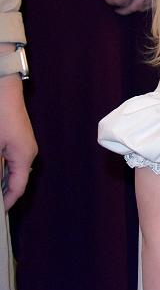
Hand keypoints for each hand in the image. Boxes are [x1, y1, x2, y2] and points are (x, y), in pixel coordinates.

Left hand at [0, 74, 35, 210]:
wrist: (3, 87)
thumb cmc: (0, 114)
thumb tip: (0, 186)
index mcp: (25, 155)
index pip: (18, 187)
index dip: (7, 202)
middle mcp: (26, 152)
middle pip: (15, 180)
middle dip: (3, 191)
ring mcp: (20, 144)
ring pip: (10, 170)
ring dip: (1, 178)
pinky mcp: (13, 138)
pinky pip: (8, 160)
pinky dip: (0, 169)